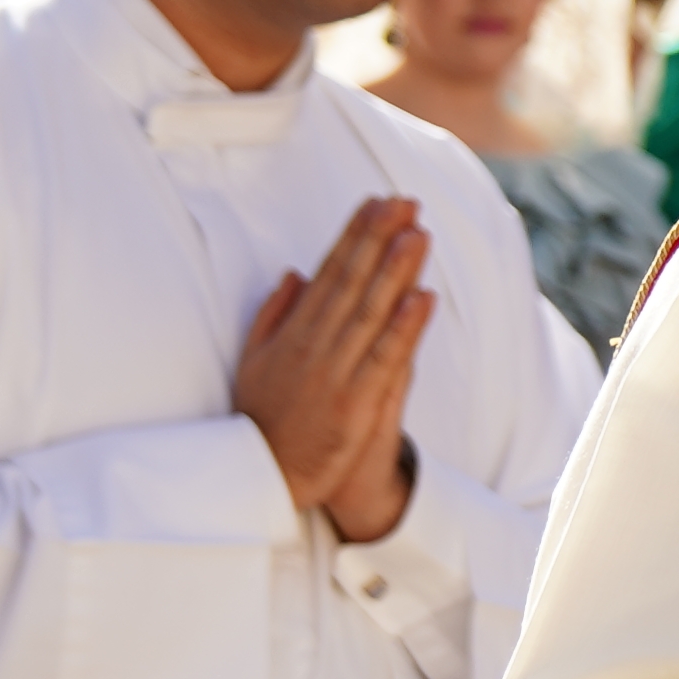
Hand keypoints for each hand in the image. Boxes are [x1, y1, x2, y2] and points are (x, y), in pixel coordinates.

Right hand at [237, 193, 433, 543]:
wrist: (265, 477)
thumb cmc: (263, 418)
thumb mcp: (255, 360)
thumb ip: (275, 314)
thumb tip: (295, 273)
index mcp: (296, 331)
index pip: (331, 272)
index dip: (355, 236)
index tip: (377, 203)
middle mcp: (316, 345)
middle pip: (353, 283)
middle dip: (379, 238)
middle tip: (405, 201)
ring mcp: (337, 373)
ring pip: (371, 313)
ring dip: (396, 272)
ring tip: (418, 233)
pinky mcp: (356, 403)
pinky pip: (385, 360)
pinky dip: (405, 329)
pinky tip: (424, 299)